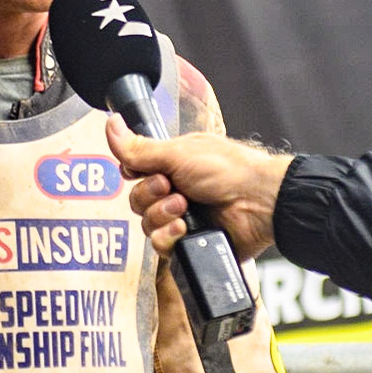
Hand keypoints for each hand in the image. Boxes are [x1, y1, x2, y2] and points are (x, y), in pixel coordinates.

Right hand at [106, 115, 292, 258]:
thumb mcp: (178, 154)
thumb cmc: (229, 170)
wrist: (259, 202)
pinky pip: (160, 246)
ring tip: (185, 208)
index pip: (136, 173)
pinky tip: (184, 230)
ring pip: (146, 225)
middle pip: (137, 201)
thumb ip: (140, 149)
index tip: (139, 171)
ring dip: (162, 215)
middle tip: (173, 188)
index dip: (133, 174)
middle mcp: (176, 192)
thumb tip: (111, 125)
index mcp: (173, 166)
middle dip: (151, 195)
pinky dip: (168, 237)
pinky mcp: (189, 244)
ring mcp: (182, 219)